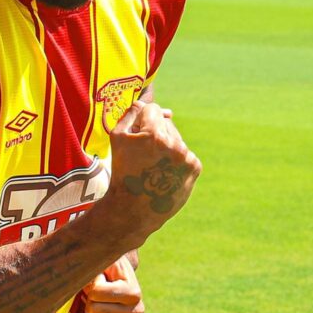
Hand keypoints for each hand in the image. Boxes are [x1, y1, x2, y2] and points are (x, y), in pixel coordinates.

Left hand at [83, 255, 143, 312]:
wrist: (121, 277)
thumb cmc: (110, 266)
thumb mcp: (105, 260)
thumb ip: (95, 268)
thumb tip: (85, 282)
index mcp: (134, 292)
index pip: (96, 292)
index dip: (92, 282)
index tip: (101, 277)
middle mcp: (137, 310)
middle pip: (93, 309)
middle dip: (89, 297)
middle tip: (98, 290)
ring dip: (90, 308)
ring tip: (100, 299)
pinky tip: (101, 309)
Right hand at [103, 101, 201, 246]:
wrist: (134, 210)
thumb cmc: (122, 173)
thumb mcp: (117, 139)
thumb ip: (130, 114)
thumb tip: (144, 103)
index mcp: (154, 134)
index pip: (153, 110)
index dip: (142, 120)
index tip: (137, 135)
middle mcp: (174, 144)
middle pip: (166, 122)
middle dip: (155, 132)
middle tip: (142, 155)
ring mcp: (187, 157)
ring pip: (176, 138)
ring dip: (166, 146)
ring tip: (152, 166)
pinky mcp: (195, 168)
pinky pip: (184, 154)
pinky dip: (175, 160)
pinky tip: (162, 173)